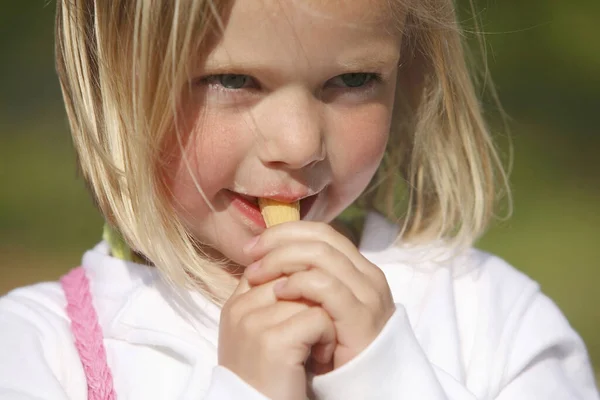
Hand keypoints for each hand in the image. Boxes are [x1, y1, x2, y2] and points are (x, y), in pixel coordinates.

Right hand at [219, 275, 335, 399]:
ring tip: (320, 346)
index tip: (314, 308)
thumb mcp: (264, 335)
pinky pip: (317, 317)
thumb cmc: (270, 379)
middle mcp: (240, 309)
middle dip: (316, 298)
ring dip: (326, 319)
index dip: (302, 280)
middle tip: (319, 331)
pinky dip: (328, 336)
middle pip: (294, 275)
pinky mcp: (272, 341)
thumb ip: (274, 303)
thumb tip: (305, 270)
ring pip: (309, 292)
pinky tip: (322, 357)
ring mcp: (253, 323)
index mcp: (236, 304)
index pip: (274, 264)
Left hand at [244, 221, 395, 371]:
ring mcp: (367, 294)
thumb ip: (299, 279)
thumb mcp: (311, 306)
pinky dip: (299, 283)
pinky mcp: (360, 317)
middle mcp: (367, 275)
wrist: (347, 390)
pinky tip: (278, 293)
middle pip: (321, 237)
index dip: (284, 232)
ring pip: (322, 255)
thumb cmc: (324, 347)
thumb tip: (262, 255)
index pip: (321, 232)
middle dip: (280, 241)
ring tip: (258, 274)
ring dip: (283, 259)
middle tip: (251, 254)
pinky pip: (326, 286)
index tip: (253, 245)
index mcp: (356, 268)